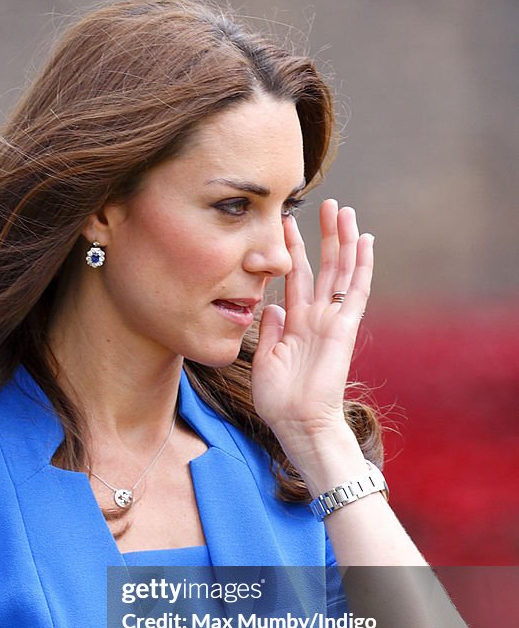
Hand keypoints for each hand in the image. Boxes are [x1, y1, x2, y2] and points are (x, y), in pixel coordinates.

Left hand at [251, 199, 373, 464]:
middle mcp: (315, 317)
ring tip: (343, 210)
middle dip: (322, 236)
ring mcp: (332, 320)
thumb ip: (268, 330)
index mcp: (294, 323)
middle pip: (322, 267)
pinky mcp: (345, 328)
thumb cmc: (279, 400)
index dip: (291, 250)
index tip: (285, 223)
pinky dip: (362, 265)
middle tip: (323, 204)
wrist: (298, 423)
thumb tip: (271, 304)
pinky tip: (365, 240)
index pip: (295, 277)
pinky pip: (356, 291)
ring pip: (341, 272)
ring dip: (342, 241)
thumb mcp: (263, 360)